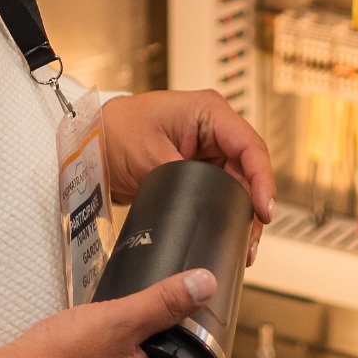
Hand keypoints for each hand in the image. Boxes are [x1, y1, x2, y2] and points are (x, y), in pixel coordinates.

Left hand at [102, 89, 275, 264]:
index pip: (250, 146)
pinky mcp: (199, 168)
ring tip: (243, 245)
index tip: (264, 210)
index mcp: (209, 112)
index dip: (262, 180)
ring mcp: (208, 149)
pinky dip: (227, 211)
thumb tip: (207, 209)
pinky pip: (223, 190)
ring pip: (239, 183)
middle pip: (249, 169)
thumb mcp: (151, 157)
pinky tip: (228, 233)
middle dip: (253, 205)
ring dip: (242, 213)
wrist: (92, 139)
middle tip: (251, 240)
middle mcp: (214, 129)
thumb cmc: (116, 131)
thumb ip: (184, 182)